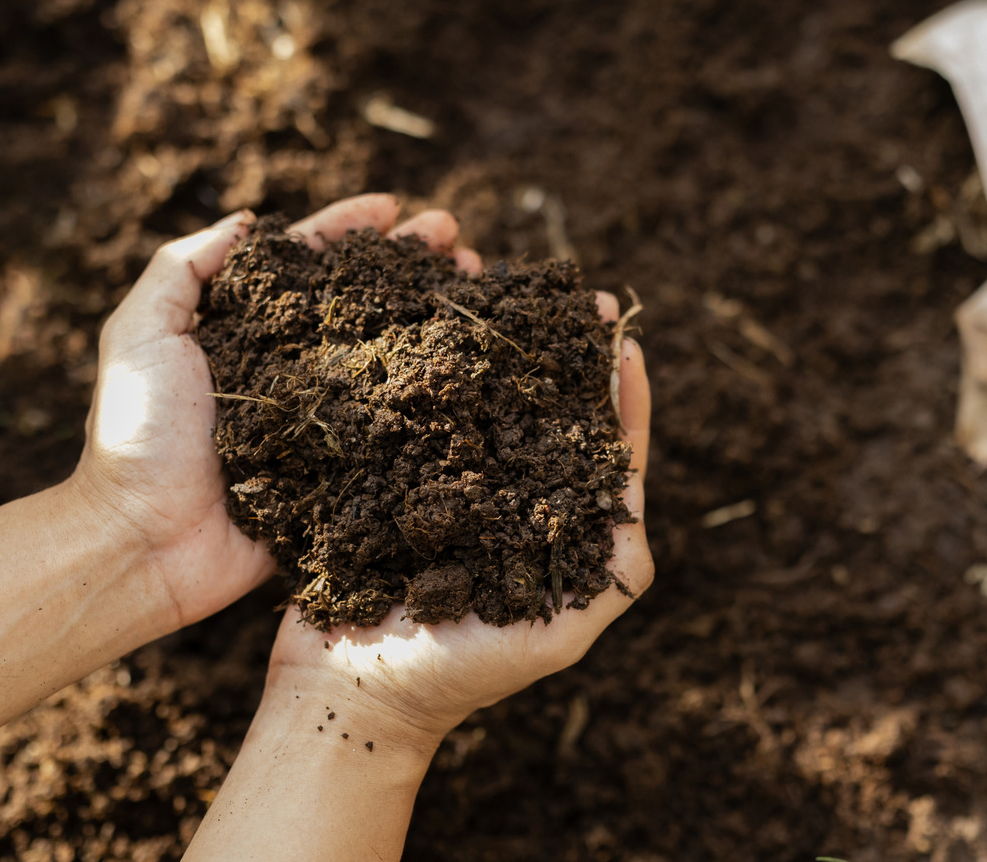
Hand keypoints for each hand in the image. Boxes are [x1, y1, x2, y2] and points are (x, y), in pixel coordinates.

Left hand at [71, 194, 481, 628]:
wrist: (145, 541)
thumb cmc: (138, 436)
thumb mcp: (140, 334)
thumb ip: (183, 269)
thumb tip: (249, 219)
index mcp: (246, 330)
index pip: (306, 265)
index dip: (350, 231)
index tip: (395, 207)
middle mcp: (291, 368)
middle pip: (362, 302)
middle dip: (410, 266)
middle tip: (458, 240)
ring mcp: (322, 419)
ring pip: (389, 357)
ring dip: (434, 320)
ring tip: (478, 290)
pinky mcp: (342, 470)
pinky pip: (394, 429)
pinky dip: (433, 401)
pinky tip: (470, 374)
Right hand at [263, 296, 652, 750]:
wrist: (348, 693)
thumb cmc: (459, 676)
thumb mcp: (558, 637)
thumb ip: (612, 576)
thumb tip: (638, 498)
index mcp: (559, 535)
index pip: (601, 456)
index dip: (618, 398)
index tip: (623, 339)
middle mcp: (510, 504)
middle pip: (548, 417)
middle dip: (564, 357)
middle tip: (574, 299)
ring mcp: (452, 491)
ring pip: (486, 407)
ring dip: (500, 352)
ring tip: (512, 293)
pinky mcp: (394, 483)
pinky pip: (422, 420)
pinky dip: (433, 375)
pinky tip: (438, 329)